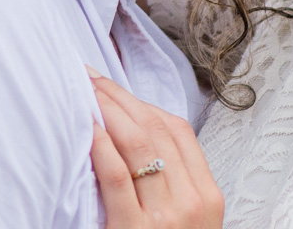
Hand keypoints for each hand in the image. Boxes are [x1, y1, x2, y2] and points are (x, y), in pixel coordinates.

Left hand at [88, 68, 223, 228]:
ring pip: (138, 144)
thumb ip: (176, 189)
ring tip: (84, 93)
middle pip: (157, 130)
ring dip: (107, 110)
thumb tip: (140, 143)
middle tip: (93, 78)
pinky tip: (87, 127)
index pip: (180, 132)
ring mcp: (164, 216)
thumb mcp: (190, 223)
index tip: (117, 89)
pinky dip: (100, 145)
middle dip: (121, 98)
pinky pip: (117, 175)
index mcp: (207, 196)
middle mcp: (191, 201)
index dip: (145, 104)